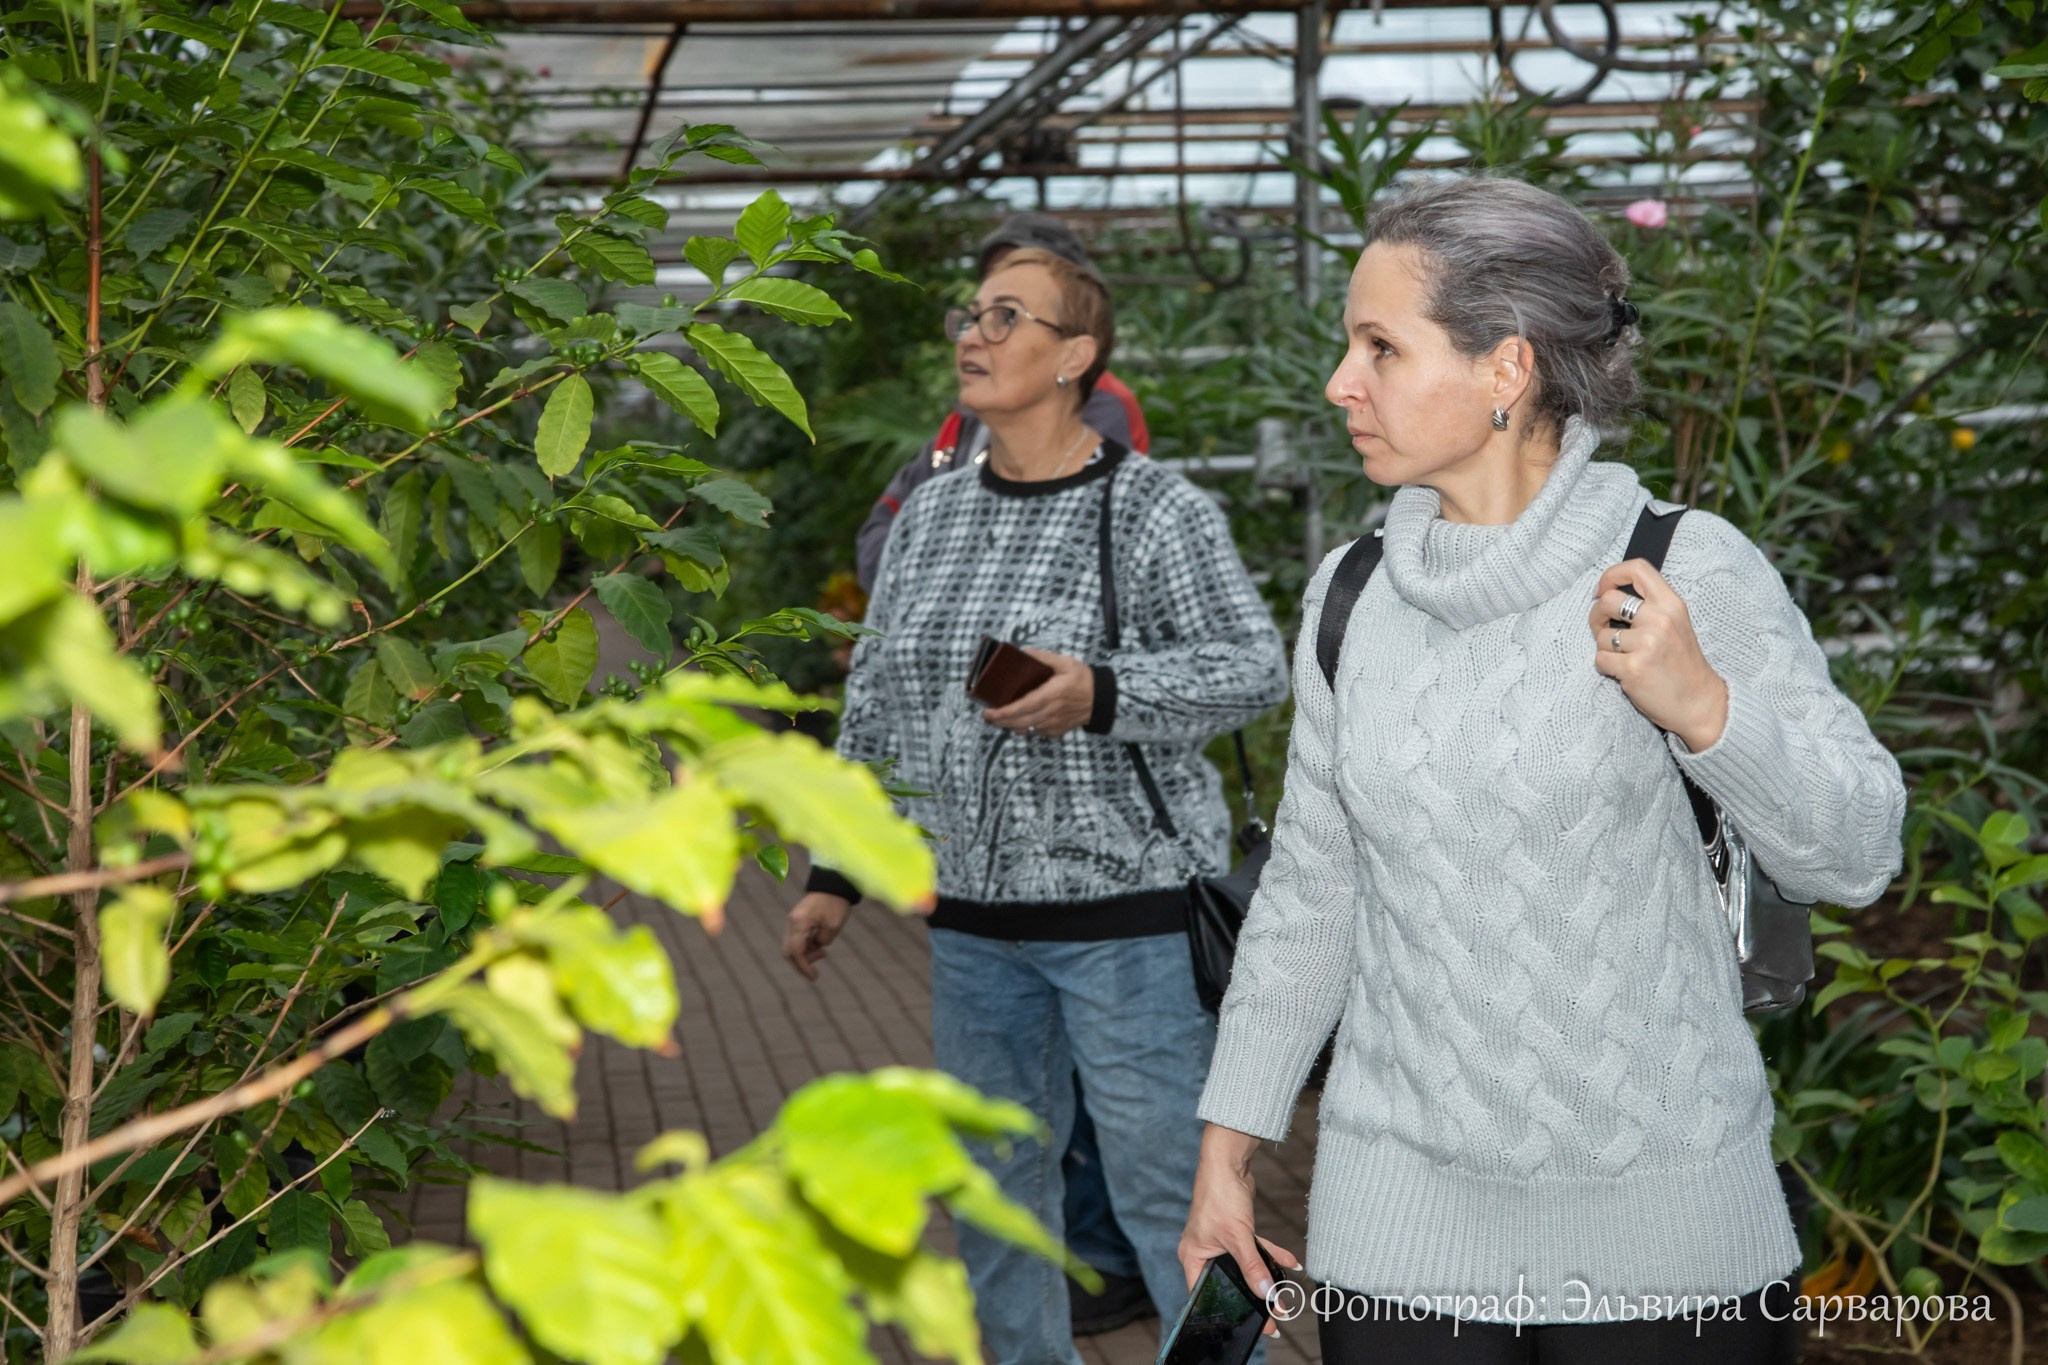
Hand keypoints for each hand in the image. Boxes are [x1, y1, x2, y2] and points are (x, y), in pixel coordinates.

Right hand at [781, 892, 850, 980]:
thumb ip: (823, 940)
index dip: (804, 967)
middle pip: (789, 952)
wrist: (833, 883)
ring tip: (823, 953)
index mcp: (799, 923)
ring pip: (792, 947)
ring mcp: (794, 921)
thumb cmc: (835, 902)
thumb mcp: (833, 925)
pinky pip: (797, 940)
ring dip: (805, 955)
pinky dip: (806, 947)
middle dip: (800, 964)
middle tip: (815, 972)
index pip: (796, 952)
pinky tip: (820, 946)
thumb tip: (817, 946)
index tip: (814, 977)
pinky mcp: (798, 921)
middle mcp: (792, 923)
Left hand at [982, 649, 1094, 738]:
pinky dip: (1025, 728)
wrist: (1102, 699)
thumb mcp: (1065, 663)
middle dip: (1001, 721)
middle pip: (1019, 722)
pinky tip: (1019, 721)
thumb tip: (1023, 652)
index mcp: (1051, 695)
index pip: (1022, 707)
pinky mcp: (1057, 731)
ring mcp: (1053, 724)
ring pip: (1026, 729)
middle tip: (989, 715)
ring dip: (1010, 725)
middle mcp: (1051, 713)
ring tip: (1000, 718)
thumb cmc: (1083, 680)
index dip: (1003, 712)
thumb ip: (1043, 658)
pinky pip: (1036, 732)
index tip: (989, 712)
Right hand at [1178, 1125, 1302, 1338]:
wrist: (1227, 1162)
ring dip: (1265, 1276)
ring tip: (1284, 1295)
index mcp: (1193, 1257)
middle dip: (1252, 1296)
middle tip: (1273, 1315)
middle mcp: (1204, 1252)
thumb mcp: (1238, 1235)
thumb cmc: (1219, 1194)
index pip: (1206, 1295)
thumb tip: (1266, 1293)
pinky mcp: (1235, 1232)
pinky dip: (1270, 1255)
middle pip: (1229, 1282)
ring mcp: (1220, 1242)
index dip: (1226, 1311)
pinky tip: (1289, 1262)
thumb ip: (1252, 1266)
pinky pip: (1253, 1250)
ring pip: (1244, 1267)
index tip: (1250, 1325)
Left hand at [1589, 559, 1729, 751]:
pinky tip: (1626, 673)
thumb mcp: (1675, 624)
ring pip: (1601, 635)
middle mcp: (1660, 620)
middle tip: (1603, 629)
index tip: (1601, 589)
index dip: (1612, 575)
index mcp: (1671, 604)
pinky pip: (1600, 659)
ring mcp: (1647, 644)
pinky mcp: (1633, 668)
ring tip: (1626, 658)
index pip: (1637, 569)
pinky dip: (1606, 667)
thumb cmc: (1682, 664)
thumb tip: (1608, 593)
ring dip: (1606, 648)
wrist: (1700, 702)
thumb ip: (1650, 606)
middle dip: (1596, 615)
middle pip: (1608, 600)